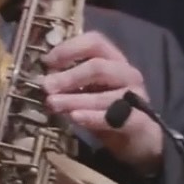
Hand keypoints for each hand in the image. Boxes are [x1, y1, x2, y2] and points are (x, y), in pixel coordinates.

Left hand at [39, 31, 163, 172]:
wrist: (138, 141)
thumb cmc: (107, 111)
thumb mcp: (86, 93)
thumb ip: (68, 84)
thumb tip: (42, 80)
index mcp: (114, 60)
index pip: (94, 42)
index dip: (69, 48)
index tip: (47, 62)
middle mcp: (127, 73)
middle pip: (98, 67)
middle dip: (69, 76)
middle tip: (46, 87)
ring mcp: (136, 97)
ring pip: (104, 95)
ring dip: (74, 99)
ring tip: (52, 105)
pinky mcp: (141, 122)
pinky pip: (117, 118)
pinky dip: (94, 117)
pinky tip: (76, 118)